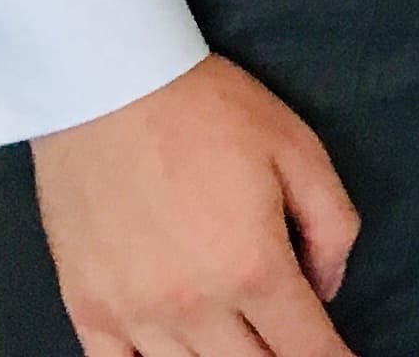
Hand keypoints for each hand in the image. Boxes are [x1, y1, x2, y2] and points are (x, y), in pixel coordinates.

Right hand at [33, 54, 360, 356]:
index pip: (303, 346)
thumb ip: (331, 224)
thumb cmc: (209, 110)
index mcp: (252, 266)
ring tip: (242, 348)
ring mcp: (133, 315)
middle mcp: (193, 306)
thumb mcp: (298, 149)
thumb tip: (327, 286)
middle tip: (292, 347)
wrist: (111, 88)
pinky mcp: (87, 310)